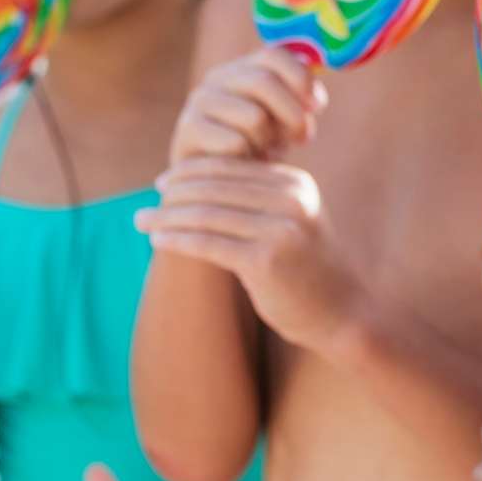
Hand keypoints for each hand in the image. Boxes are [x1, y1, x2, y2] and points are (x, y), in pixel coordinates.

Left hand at [137, 157, 363, 356]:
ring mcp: (280, 229)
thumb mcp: (291, 222)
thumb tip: (202, 181)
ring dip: (167, 216)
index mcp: (295, 184)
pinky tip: (158, 241)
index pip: (231, 167)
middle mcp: (291, 200)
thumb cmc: (307, 269)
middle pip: (216, 187)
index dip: (191, 172)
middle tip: (146, 202)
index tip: (163, 182)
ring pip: (207, 214)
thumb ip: (260, 199)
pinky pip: (208, 244)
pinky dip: (177, 240)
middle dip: (174, 193)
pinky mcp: (265, 261)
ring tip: (140, 221)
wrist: (341, 313)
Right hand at [170, 48, 325, 163]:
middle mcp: (218, 77)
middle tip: (303, 138)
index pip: (274, 55)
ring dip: (268, 140)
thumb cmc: (258, 144)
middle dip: (293, 114)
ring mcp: (199, 101)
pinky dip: (248, 157)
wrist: (216, 178)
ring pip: (253, 116)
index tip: (318, 107)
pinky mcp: (188, 130)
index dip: (302, 78)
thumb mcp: (283, 118)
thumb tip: (314, 101)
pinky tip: (244, 163)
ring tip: (265, 150)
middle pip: (264, 82)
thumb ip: (299, 101)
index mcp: (243, 67)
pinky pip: (235, 143)